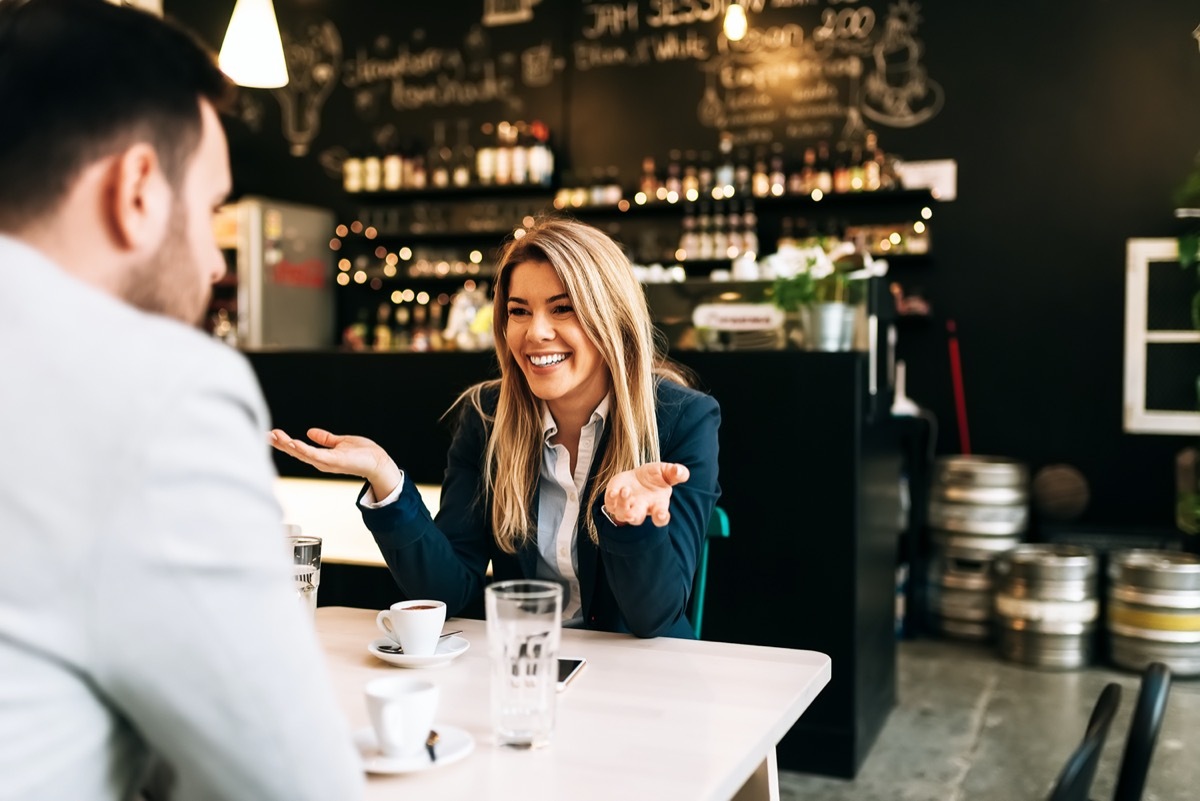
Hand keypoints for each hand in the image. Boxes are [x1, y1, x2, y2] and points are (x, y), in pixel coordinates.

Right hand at [269, 428, 401, 498]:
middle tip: (266, 435)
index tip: (272, 434)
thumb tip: (310, 432)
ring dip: (288, 445)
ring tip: (275, 437)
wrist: (378, 461)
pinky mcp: (334, 461)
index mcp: (321, 456)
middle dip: (280, 444)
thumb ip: (326, 439)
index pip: (298, 449)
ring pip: (302, 454)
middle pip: (296, 452)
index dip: (285, 442)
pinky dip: (303, 450)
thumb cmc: (363, 453)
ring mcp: (326, 463)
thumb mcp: (340, 443)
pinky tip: (293, 443)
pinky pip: (315, 455)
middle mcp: (320, 461)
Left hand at [603, 462, 689, 526]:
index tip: (662, 514)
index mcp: (657, 505)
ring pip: (621, 513)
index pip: (661, 518)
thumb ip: (676, 473)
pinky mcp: (614, 501)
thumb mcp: (666, 472)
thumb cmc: (654, 478)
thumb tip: (681, 472)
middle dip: (634, 516)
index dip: (661, 518)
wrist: (637, 476)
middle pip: (637, 519)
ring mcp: (626, 507)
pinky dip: (610, 499)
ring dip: (623, 504)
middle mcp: (641, 509)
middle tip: (631, 513)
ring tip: (626, 490)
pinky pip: (610, 505)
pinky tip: (613, 491)